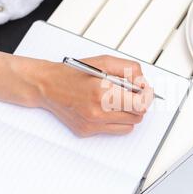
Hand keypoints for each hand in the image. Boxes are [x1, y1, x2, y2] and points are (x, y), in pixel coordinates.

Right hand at [34, 55, 153, 136]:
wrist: (47, 86)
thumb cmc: (74, 73)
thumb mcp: (104, 62)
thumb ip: (129, 70)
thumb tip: (144, 84)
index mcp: (102, 91)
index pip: (140, 104)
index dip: (146, 97)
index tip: (145, 92)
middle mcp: (97, 111)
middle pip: (137, 115)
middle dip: (137, 104)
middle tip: (129, 93)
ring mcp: (92, 124)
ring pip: (129, 125)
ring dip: (128, 113)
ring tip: (116, 101)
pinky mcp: (87, 131)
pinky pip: (115, 130)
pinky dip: (116, 120)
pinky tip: (106, 109)